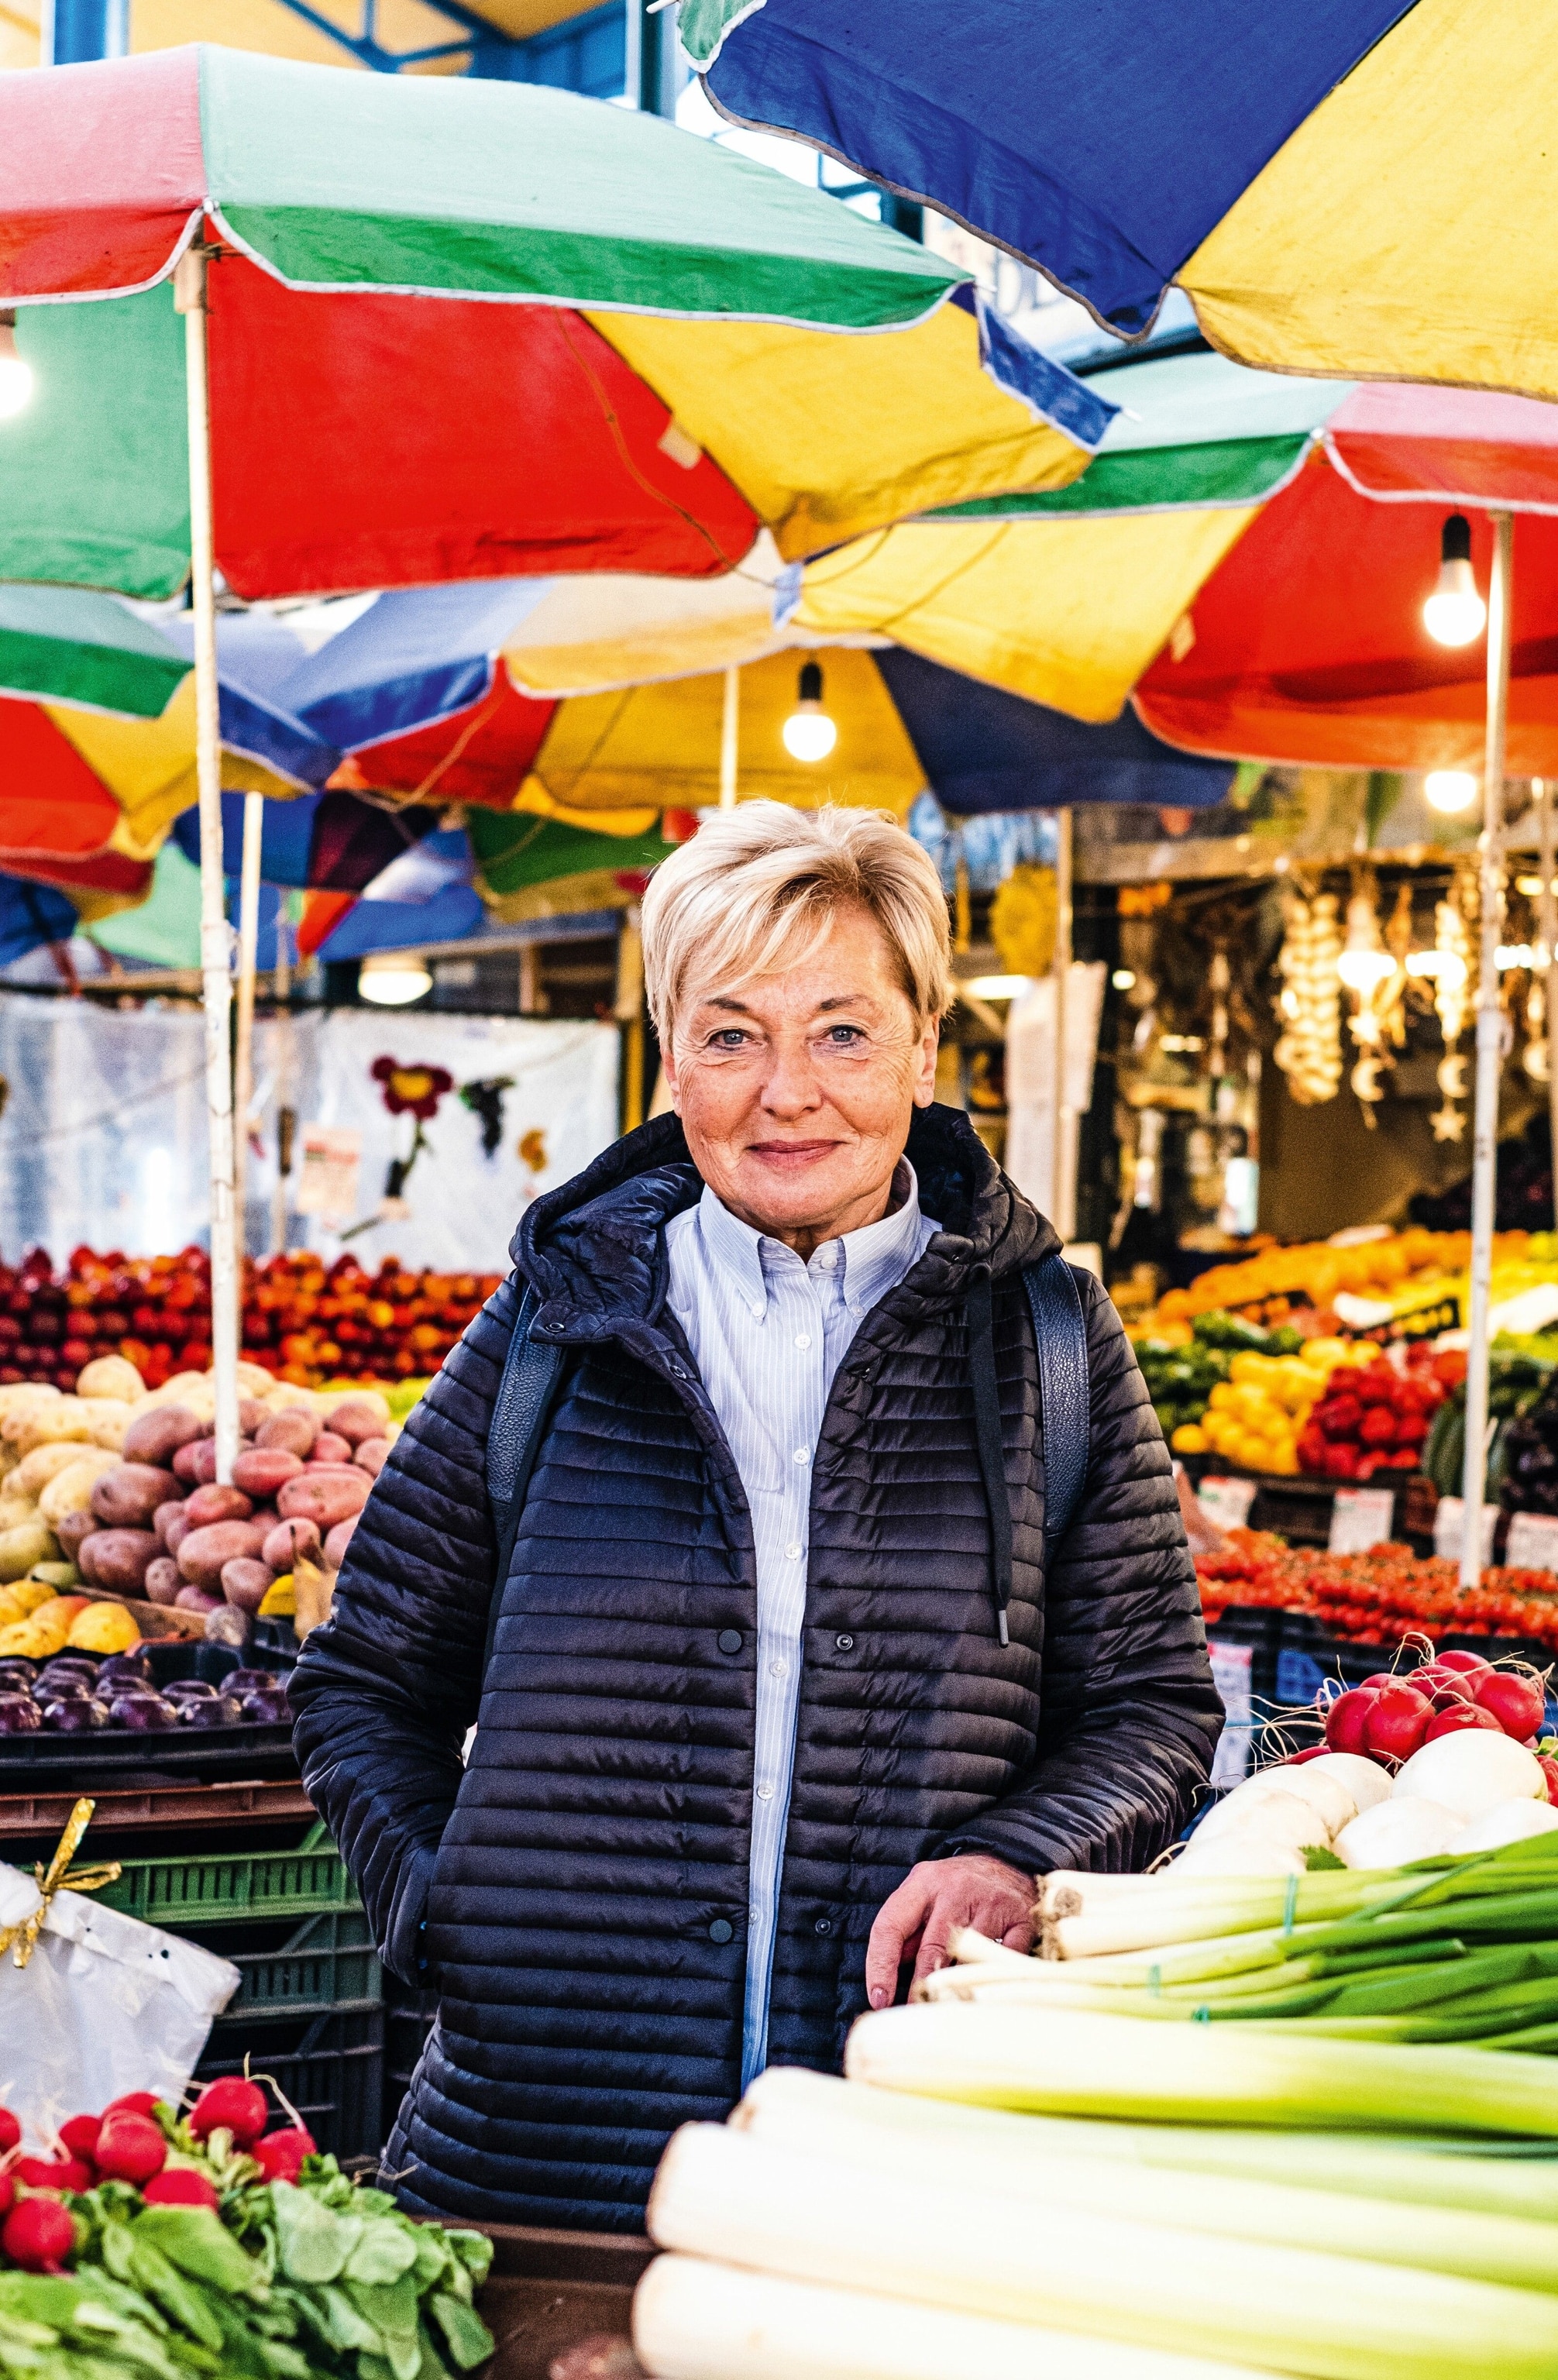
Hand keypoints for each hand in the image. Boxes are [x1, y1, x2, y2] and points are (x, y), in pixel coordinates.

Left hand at [864, 1853, 1034, 2007]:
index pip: (890, 1926)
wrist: (1008, 1861)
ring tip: (949, 2007)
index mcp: (923, 1883)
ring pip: (969, 1957)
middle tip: (914, 2014)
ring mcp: (990, 1902)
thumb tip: (883, 1979)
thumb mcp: (924, 1895)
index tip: (878, 1999)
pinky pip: (1005, 1959)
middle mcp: (955, 1890)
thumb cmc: (956, 1888)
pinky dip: (995, 1977)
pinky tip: (989, 1988)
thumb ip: (906, 1932)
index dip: (880, 1966)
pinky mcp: (1020, 1917)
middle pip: (932, 1948)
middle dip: (920, 1987)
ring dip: (958, 1986)